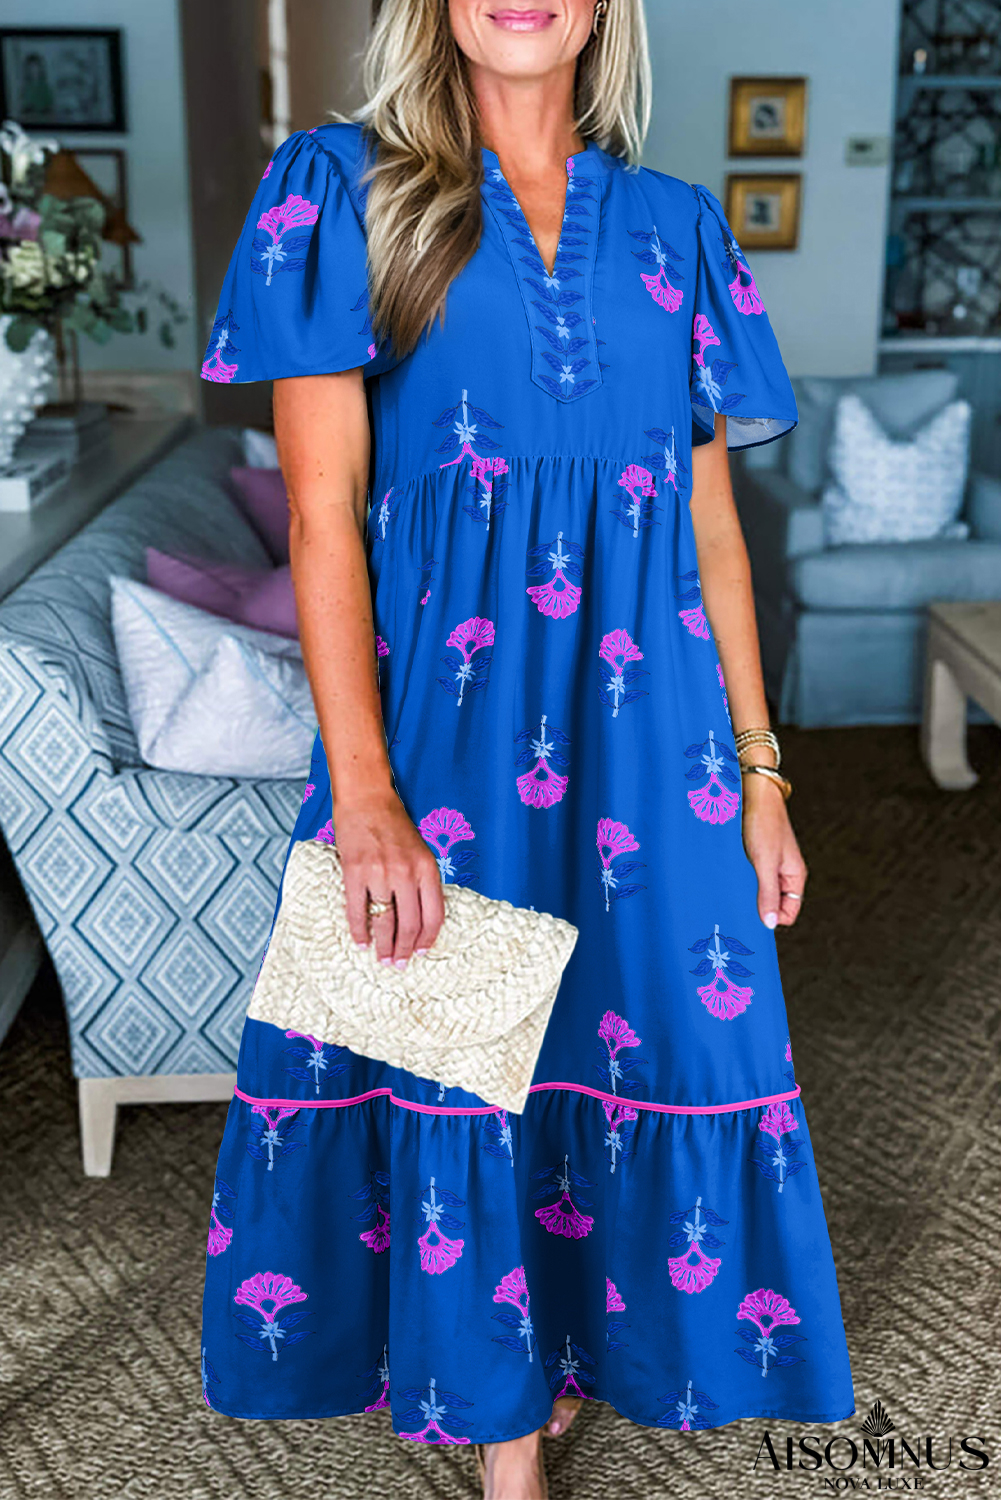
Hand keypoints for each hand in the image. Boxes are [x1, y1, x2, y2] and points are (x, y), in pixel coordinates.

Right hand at [332, 790, 444, 965]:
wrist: (367, 799)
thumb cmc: (394, 824)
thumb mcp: (421, 850)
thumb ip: (423, 880)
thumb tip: (420, 917)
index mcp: (427, 868)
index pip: (434, 915)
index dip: (428, 938)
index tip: (421, 952)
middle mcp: (406, 873)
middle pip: (409, 924)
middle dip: (404, 949)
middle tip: (399, 964)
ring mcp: (379, 874)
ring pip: (384, 921)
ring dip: (383, 945)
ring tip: (382, 959)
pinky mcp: (354, 872)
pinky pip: (357, 910)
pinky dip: (359, 930)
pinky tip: (361, 942)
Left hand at [741, 773, 806, 928]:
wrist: (753, 791)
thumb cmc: (763, 824)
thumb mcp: (765, 862)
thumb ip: (768, 893)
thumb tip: (769, 925)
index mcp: (794, 876)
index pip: (788, 914)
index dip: (771, 918)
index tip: (750, 915)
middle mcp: (783, 873)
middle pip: (773, 904)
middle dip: (756, 907)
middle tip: (735, 904)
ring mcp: (769, 864)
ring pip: (758, 891)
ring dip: (745, 892)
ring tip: (730, 888)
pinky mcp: (755, 855)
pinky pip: (749, 877)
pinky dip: (739, 879)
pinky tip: (726, 876)